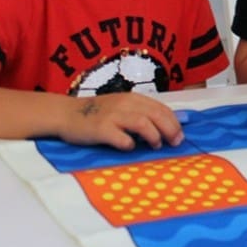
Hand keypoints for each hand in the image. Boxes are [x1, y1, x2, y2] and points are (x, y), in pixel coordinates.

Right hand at [59, 92, 184, 150]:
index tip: (180, 135)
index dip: (174, 122)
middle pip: (155, 115)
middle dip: (170, 129)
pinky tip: (129, 148)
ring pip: (142, 123)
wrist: (66, 113)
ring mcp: (112, 116)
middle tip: (174, 143)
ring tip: (156, 145)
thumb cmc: (97, 113)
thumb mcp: (121, 107)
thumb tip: (165, 127)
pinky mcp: (100, 129)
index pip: (161, 108)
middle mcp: (124, 104)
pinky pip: (120, 137)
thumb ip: (140, 113)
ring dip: (153, 136)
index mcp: (132, 98)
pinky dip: (129, 144)